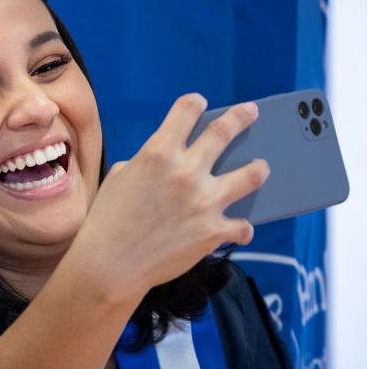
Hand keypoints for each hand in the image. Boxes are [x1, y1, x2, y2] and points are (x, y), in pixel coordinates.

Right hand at [74, 93, 268, 302]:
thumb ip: (144, 164)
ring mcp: (205, 202)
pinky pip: (242, 227)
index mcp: (158, 153)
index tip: (200, 103)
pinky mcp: (214, 231)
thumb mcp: (117, 178)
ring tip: (261, 167)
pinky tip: (241, 229)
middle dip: (241, 117)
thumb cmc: (106, 221)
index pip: (185, 112)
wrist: (110, 264)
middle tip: (251, 111)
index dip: (194, 104)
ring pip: (251, 175)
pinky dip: (242, 228)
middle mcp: (186, 171)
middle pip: (224, 132)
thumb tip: (163, 165)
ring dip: (259, 169)